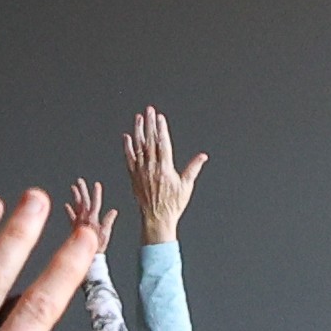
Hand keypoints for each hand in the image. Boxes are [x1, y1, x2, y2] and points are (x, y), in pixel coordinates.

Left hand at [124, 105, 204, 242]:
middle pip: (150, 142)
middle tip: (149, 110)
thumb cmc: (172, 205)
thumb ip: (193, 168)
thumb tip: (203, 156)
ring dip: (138, 131)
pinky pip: (129, 159)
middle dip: (149, 124)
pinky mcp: (134, 177)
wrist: (156, 219)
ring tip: (139, 118)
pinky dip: (128, 148)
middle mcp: (151, 168)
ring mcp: (141, 172)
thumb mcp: (186, 186)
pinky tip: (127, 137)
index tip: (160, 118)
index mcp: (165, 169)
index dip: (161, 130)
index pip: (163, 144)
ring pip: (138, 147)